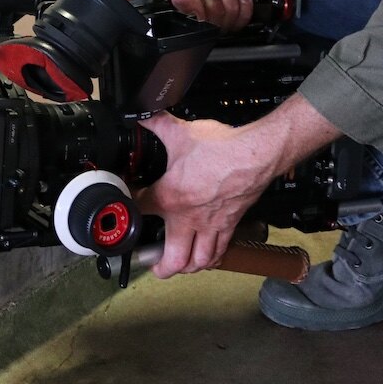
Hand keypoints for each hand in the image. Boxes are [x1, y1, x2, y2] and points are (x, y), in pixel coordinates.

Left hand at [135, 112, 272, 276]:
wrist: (257, 154)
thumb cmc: (222, 148)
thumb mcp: (181, 132)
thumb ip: (157, 124)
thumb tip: (142, 115)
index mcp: (171, 197)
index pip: (140, 211)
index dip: (127, 209)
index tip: (125, 206)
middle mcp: (190, 218)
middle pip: (172, 259)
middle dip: (159, 267)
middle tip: (150, 263)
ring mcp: (211, 225)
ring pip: (199, 261)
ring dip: (185, 268)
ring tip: (175, 265)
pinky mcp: (230, 225)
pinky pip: (220, 251)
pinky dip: (211, 259)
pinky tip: (205, 257)